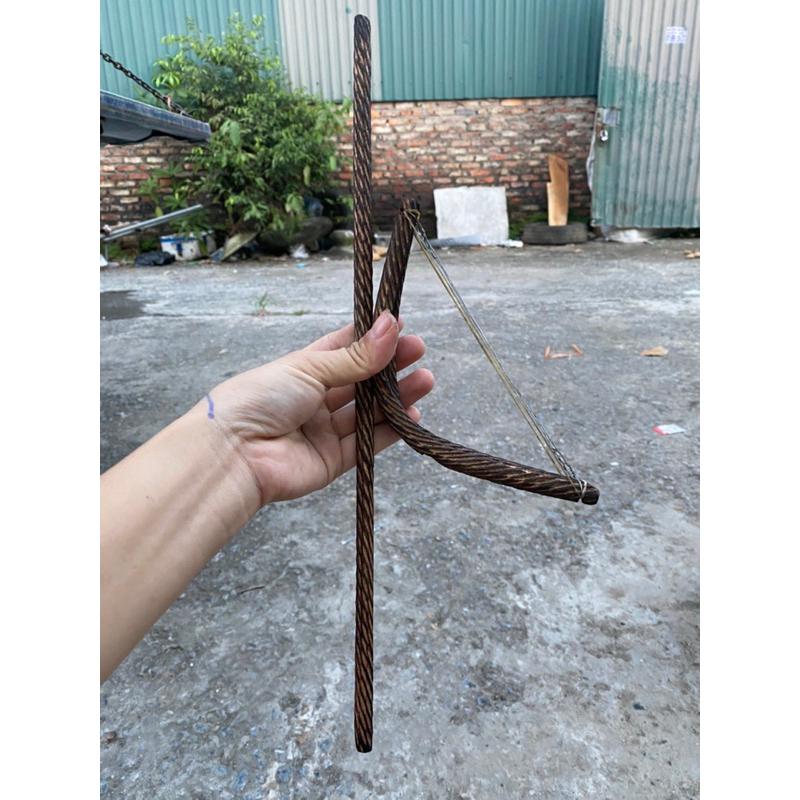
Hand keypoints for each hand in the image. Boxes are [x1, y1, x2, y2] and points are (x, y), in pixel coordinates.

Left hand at [206, 311, 433, 504]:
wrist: (233, 455)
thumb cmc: (260, 399)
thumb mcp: (309, 368)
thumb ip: (355, 356)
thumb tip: (391, 324)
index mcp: (302, 369)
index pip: (343, 348)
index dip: (371, 337)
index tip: (400, 325)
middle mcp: (314, 398)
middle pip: (361, 380)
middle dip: (390, 366)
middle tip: (419, 351)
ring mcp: (323, 430)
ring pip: (368, 410)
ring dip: (397, 396)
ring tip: (425, 380)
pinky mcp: (332, 460)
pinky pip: (367, 443)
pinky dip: (390, 430)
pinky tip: (411, 415)